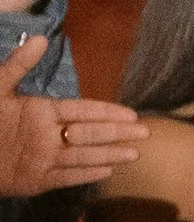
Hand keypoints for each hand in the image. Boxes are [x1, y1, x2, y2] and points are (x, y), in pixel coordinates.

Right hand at [0, 34, 143, 196]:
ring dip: (112, 155)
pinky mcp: (38, 182)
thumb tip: (40, 39)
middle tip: (146, 133)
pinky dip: (91, 173)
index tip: (132, 115)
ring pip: (85, 158)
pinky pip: (71, 177)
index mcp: (38, 111)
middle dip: (120, 134)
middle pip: (91, 134)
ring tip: (135, 153)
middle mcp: (46, 137)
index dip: (109, 112)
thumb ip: (19, 63)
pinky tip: (108, 169)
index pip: (82, 110)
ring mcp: (44, 161)